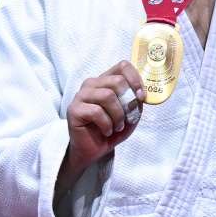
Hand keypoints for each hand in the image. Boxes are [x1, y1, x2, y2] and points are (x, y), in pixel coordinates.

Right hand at [63, 61, 142, 179]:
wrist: (94, 150)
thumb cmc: (111, 129)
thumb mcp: (130, 115)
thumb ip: (136, 102)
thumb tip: (141, 95)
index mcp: (105, 81)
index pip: (122, 66)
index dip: (135, 79)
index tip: (141, 96)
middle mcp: (92, 84)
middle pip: (117, 81)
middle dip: (128, 102)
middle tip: (128, 118)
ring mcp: (81, 96)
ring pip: (107, 95)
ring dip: (118, 116)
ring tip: (117, 127)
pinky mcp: (74, 110)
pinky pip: (96, 112)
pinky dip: (107, 125)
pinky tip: (106, 132)